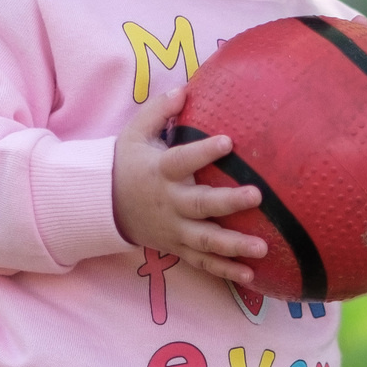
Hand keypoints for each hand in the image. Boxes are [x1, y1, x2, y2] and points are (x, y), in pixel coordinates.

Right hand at [112, 90, 267, 285]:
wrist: (103, 206)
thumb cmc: (126, 164)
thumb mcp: (134, 133)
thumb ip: (158, 111)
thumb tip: (183, 90)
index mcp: (161, 172)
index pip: (183, 161)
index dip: (204, 151)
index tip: (228, 141)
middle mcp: (170, 203)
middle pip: (201, 205)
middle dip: (228, 202)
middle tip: (256, 195)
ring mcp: (174, 230)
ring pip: (206, 241)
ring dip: (234, 246)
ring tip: (263, 247)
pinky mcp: (177, 247)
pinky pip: (203, 263)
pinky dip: (225, 271)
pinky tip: (251, 276)